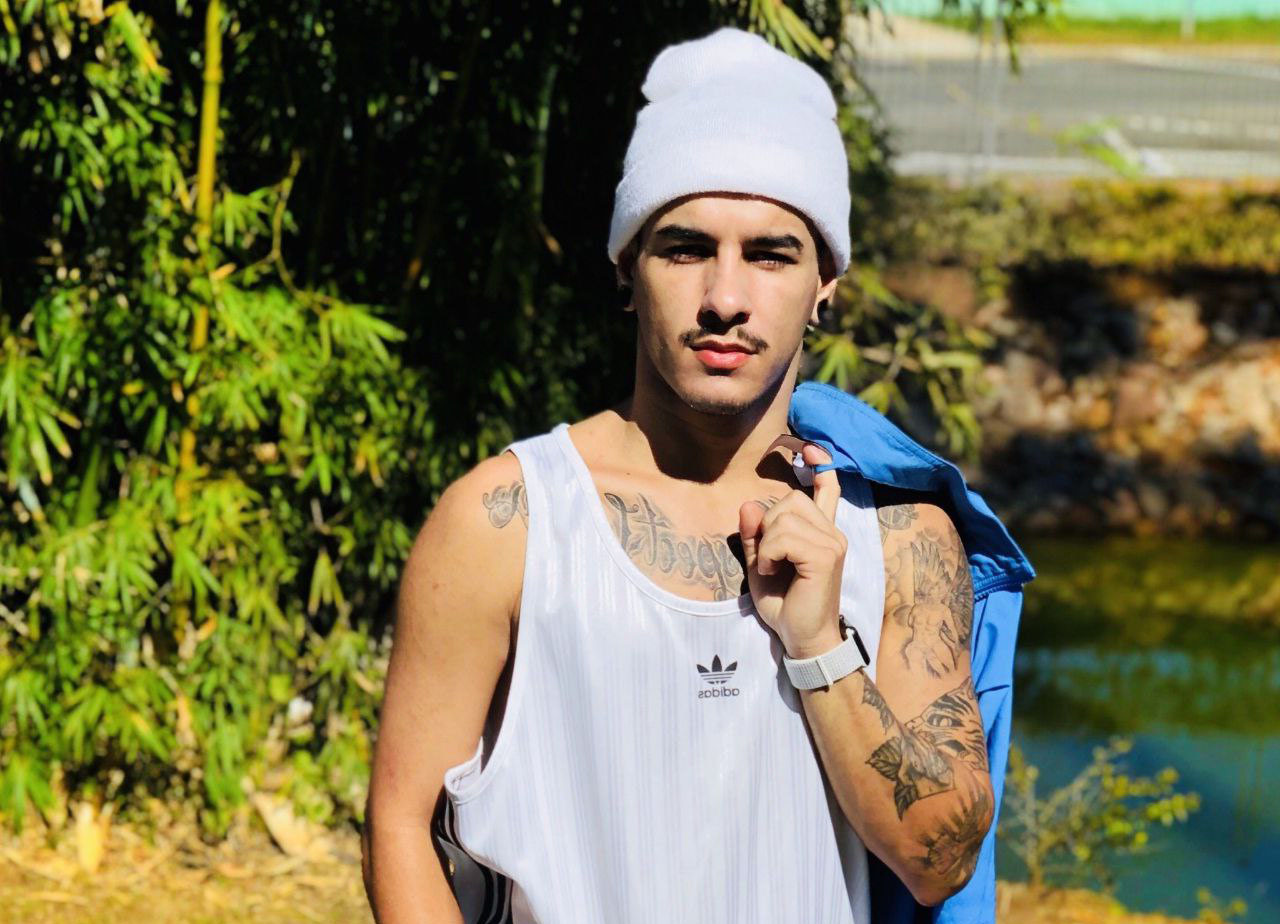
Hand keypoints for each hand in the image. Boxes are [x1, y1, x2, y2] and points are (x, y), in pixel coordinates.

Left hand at [738, 443, 846, 658]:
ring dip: (766, 542)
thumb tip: (748, 505)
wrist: (802, 639)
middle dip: (768, 524)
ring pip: (784, 516)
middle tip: (768, 558)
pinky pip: (784, 536)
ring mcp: (832, 542)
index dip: (820, 466)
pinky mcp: (826, 555)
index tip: (810, 449)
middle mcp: (832, 532)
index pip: (827, 490)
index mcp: (821, 532)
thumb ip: (755, 536)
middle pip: (789, 499)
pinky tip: (772, 570)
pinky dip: (768, 553)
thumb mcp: (760, 565)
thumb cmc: (785, 605)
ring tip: (771, 567)